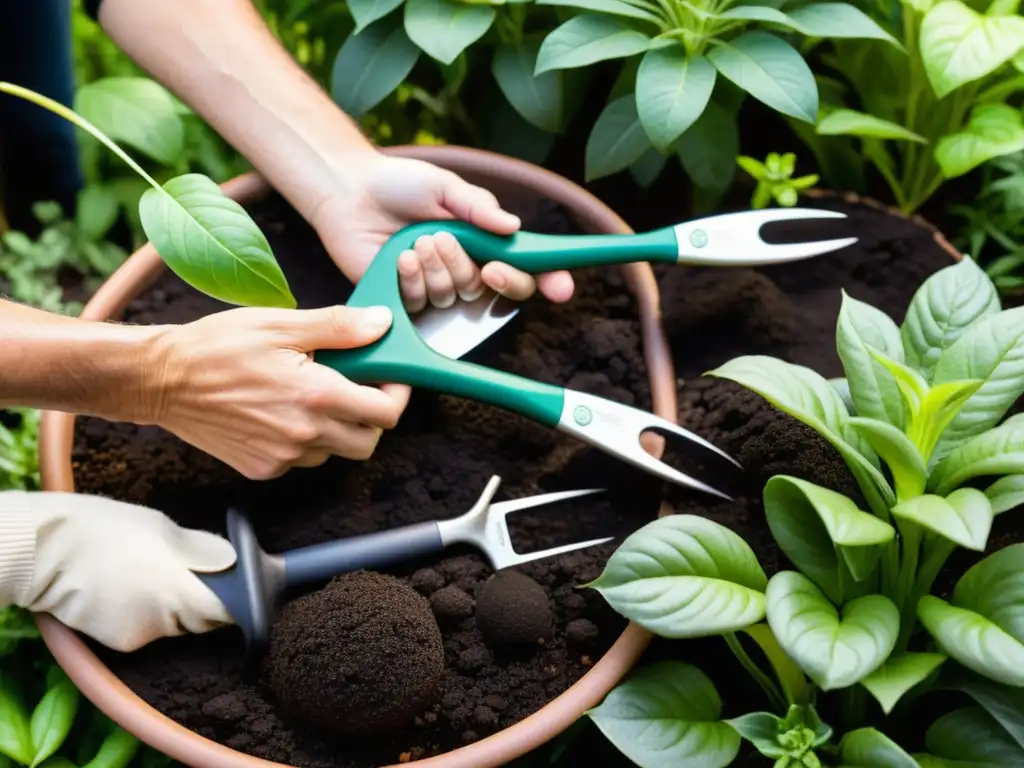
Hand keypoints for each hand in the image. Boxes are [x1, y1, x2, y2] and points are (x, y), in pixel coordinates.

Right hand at [5, 491, 235, 651]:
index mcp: (180, 587)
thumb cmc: (106, 529)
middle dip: (204, 600)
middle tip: (186, 572)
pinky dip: (146, 616)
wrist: (45, 552)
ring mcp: (142, 634)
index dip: (239, 601)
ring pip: (176, 625)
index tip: (242, 590)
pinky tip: (125, 593)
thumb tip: (232, 561)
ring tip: (146, 576)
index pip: (228, 609)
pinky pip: (149, 631)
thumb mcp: (161, 528)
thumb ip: (200, 550)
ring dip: (174, 608)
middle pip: (203, 619)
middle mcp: (165, 618)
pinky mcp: (121, 644)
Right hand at [145, 303, 406, 479]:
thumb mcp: (281, 325)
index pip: (385, 414)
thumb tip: (382, 324)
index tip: (390, 379)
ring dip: (337, 429)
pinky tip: (284, 412)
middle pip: (368, 442)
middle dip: (371, 417)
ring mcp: (283, 457)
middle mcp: (304, 434)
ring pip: (335, 452)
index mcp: (315, 396)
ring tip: (313, 395)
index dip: (396, 395)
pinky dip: (305, 440)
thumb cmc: (216, 346)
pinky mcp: (262, 469)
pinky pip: (302, 460)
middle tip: (358, 389)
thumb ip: (339, 328)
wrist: (160, 380)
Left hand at [311, 154, 575, 312]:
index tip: (560, 289)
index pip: (527, 268)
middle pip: (502, 292)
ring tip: (423, 240)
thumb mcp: (446, 187)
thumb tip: (512, 226)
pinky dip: (416, 279)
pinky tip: (403, 257)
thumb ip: (479, 208)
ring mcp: (438, 287)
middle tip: (488, 266)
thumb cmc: (402, 184)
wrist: (351, 193)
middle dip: (498, 279)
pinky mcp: (407, 300)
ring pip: (460, 296)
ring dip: (445, 269)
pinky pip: (424, 302)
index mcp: (486, 243)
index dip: (549, 281)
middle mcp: (468, 268)